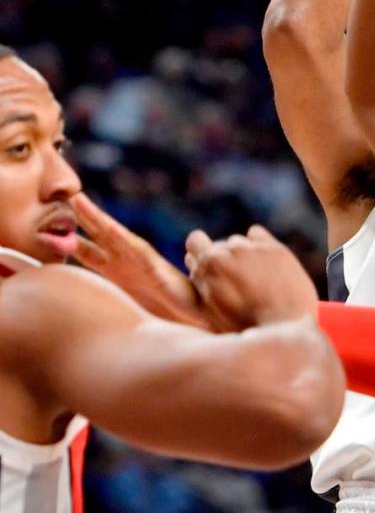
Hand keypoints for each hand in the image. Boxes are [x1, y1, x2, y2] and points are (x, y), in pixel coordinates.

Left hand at [71, 193, 210, 328]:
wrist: (194, 316)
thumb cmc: (161, 313)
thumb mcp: (125, 307)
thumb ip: (105, 300)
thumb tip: (72, 316)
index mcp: (115, 270)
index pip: (86, 249)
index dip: (65, 237)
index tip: (42, 225)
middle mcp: (126, 261)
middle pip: (96, 234)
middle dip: (78, 216)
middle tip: (59, 195)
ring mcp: (141, 262)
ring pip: (113, 235)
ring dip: (95, 217)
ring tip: (77, 200)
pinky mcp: (156, 268)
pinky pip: (137, 250)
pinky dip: (122, 239)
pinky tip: (110, 229)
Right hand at [185, 225, 319, 331]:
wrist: (284, 327)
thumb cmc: (243, 325)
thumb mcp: (210, 309)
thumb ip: (198, 281)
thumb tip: (192, 261)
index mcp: (209, 265)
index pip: (195, 240)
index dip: (200, 253)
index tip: (208, 266)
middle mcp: (230, 250)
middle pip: (219, 244)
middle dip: (222, 259)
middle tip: (235, 281)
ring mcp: (254, 248)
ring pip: (239, 242)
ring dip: (241, 254)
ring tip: (253, 279)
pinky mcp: (275, 248)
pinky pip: (257, 235)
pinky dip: (257, 244)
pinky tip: (263, 263)